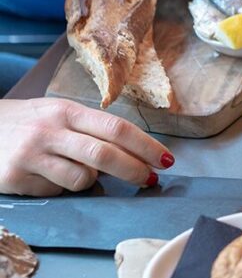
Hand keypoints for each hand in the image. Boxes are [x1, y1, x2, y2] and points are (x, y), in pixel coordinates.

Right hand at [0, 98, 173, 195]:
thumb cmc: (29, 122)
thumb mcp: (59, 114)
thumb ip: (92, 130)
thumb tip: (133, 153)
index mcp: (67, 111)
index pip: (116, 128)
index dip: (146, 146)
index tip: (166, 159)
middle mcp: (50, 131)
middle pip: (105, 155)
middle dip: (134, 170)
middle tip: (150, 180)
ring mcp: (32, 156)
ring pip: (82, 178)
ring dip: (91, 180)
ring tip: (79, 170)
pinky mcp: (16, 178)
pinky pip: (56, 190)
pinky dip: (62, 187)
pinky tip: (48, 175)